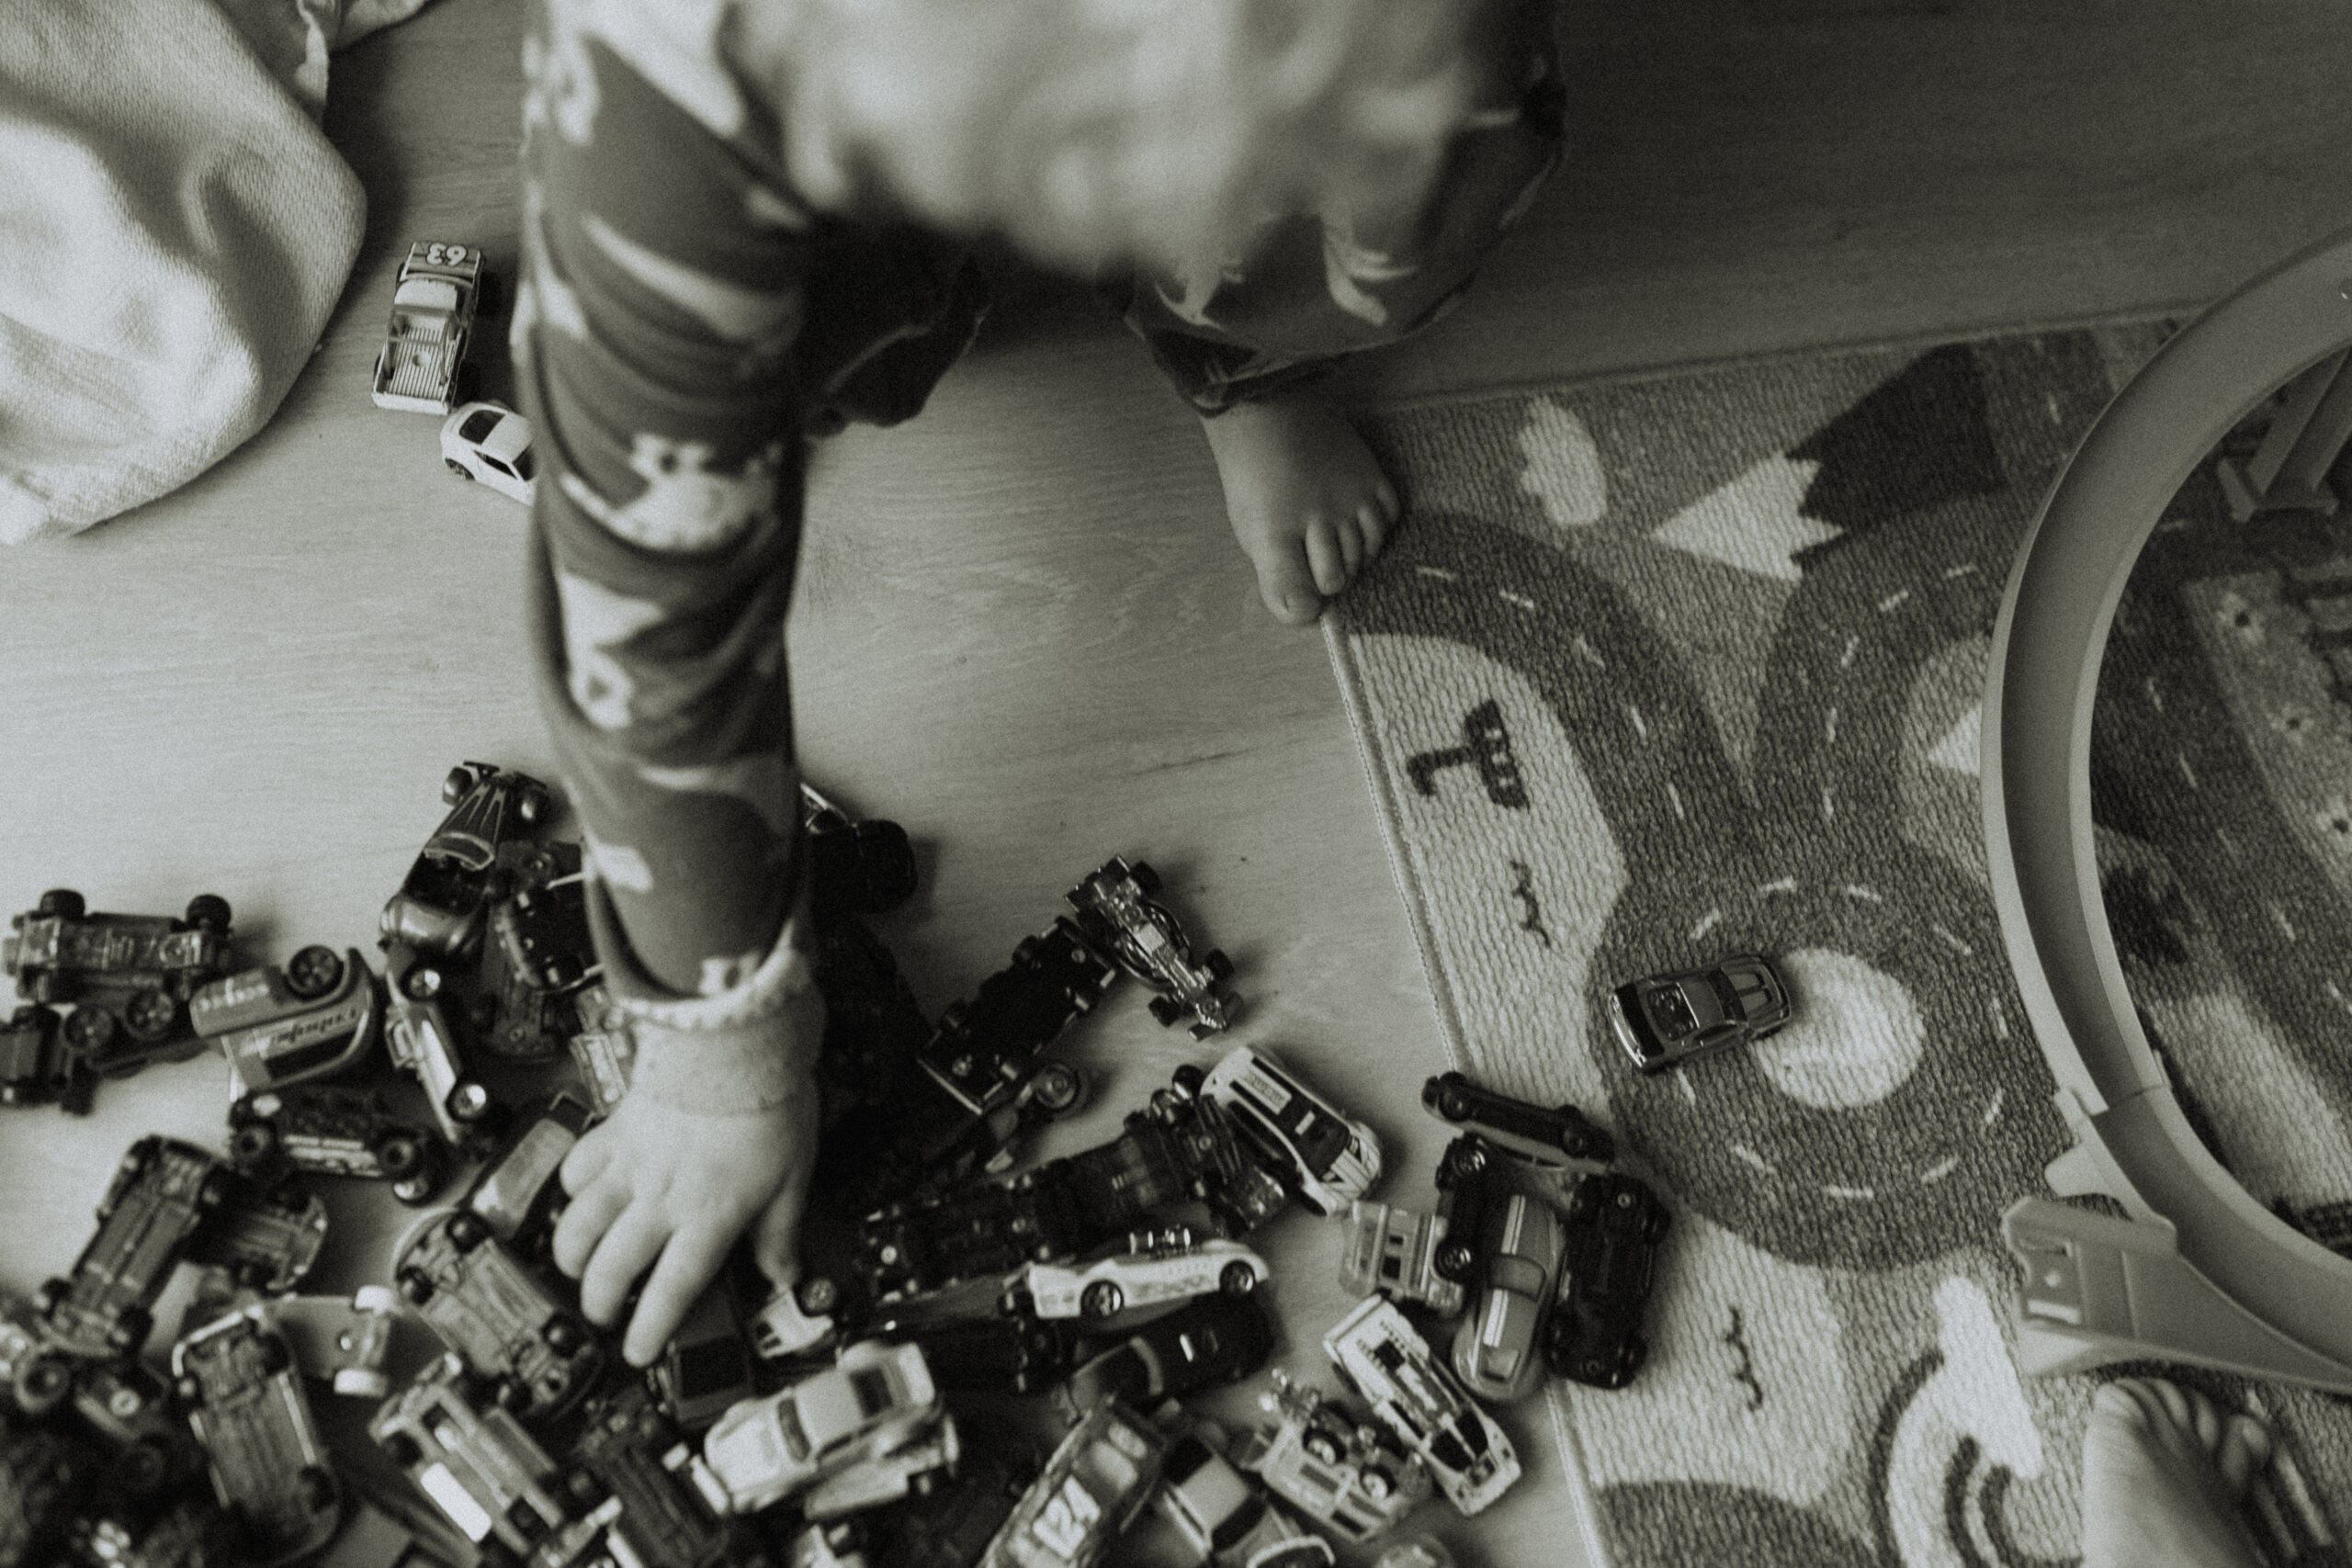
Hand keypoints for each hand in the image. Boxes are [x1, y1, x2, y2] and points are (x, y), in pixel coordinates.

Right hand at [552, 1076, 818, 1365]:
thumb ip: (781, 1231)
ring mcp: (630, 1165)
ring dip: (573, 1256)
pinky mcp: (613, 1131)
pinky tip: (579, 1197)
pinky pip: (575, 1169)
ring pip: (578, 1226)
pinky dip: (571, 1190)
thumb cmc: (767, 1100)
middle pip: (610, 1269)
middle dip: (599, 1303)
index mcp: (708, 1218)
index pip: (670, 1292)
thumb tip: (784, 1272)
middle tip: (604, 1314)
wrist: (733, 1040)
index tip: (638, 1352)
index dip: (649, 1332)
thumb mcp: (793, 1176)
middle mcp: (661, 1199)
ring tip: (579, 1268)